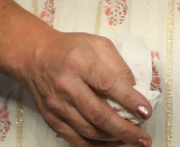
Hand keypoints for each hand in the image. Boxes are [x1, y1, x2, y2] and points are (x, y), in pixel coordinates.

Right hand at [15, 30, 152, 146]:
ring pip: (88, 130)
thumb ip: (118, 63)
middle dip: (125, 129)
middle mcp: (67, 85)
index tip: (146, 112)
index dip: (129, 100)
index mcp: (80, 62)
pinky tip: (111, 143)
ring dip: (113, 139)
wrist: (34, 56)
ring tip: (131, 140)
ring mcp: (57, 105)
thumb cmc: (69, 48)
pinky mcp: (51, 118)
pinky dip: (96, 145)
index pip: (108, 84)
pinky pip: (75, 139)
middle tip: (143, 138)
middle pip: (99, 114)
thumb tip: (135, 88)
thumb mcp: (97, 43)